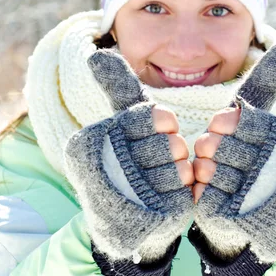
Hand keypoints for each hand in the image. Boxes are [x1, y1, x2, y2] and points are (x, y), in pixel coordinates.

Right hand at [64, 49, 193, 262]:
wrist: (122, 220)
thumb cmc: (126, 161)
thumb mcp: (121, 122)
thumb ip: (116, 87)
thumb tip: (97, 54)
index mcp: (92, 139)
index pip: (152, 117)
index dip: (164, 124)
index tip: (159, 131)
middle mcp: (103, 166)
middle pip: (169, 143)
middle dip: (172, 149)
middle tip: (158, 159)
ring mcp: (124, 195)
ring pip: (179, 168)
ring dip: (177, 171)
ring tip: (160, 176)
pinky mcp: (145, 218)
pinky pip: (184, 193)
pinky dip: (182, 191)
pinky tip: (167, 194)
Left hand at [190, 42, 275, 263]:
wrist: (265, 226)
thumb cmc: (262, 164)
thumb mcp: (268, 124)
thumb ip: (269, 87)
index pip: (237, 120)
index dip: (222, 126)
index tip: (223, 131)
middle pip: (217, 143)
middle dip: (211, 148)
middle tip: (219, 157)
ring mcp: (263, 196)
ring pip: (207, 169)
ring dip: (206, 172)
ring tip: (220, 178)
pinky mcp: (241, 220)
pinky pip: (202, 195)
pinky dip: (201, 192)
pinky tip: (215, 195)